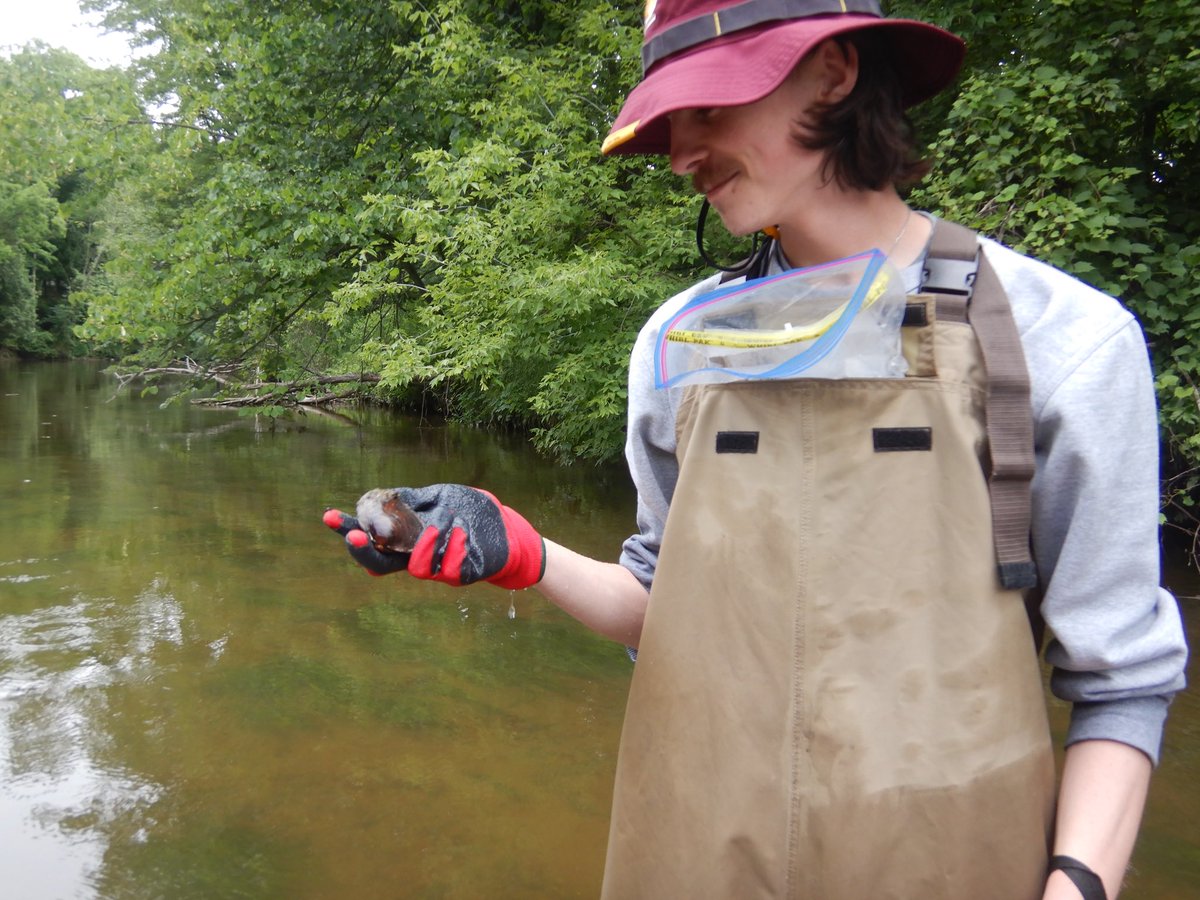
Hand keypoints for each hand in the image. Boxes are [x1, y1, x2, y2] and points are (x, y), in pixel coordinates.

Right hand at [324, 485, 544, 588]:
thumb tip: (374, 500)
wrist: (507, 529)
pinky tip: (462, 532)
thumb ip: (409, 501)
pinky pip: (449, 568)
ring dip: (423, 543)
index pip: (370, 541)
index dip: (347, 531)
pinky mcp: (462, 574)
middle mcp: (416, 558)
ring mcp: (437, 569)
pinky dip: (452, 548)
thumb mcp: (437, 497)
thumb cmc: (469, 511)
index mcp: (406, 540)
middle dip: (364, 553)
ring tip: (440, 524)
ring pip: (416, 566)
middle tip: (355, 537)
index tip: (328, 517)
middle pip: (380, 564)